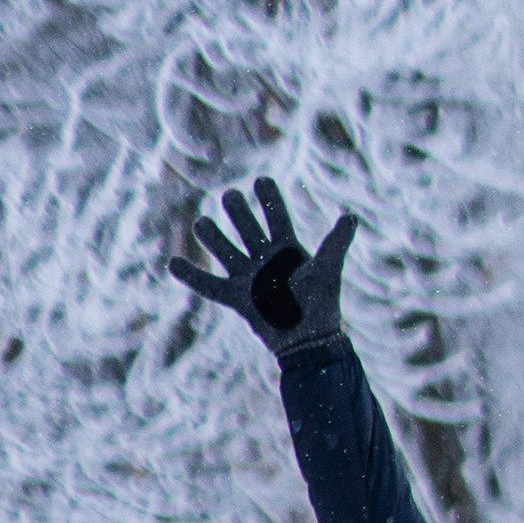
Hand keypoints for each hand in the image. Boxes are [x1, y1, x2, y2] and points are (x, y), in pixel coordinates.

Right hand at [169, 176, 356, 361]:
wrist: (310, 341)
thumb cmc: (321, 305)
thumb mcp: (328, 270)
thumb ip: (335, 243)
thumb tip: (351, 216)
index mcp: (287, 250)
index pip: (276, 217)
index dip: (269, 199)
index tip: (261, 181)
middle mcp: (266, 260)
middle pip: (246, 228)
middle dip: (238, 212)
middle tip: (231, 197)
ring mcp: (250, 278)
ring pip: (225, 250)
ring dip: (212, 236)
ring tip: (201, 222)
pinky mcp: (238, 298)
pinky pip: (210, 285)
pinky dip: (191, 276)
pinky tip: (173, 262)